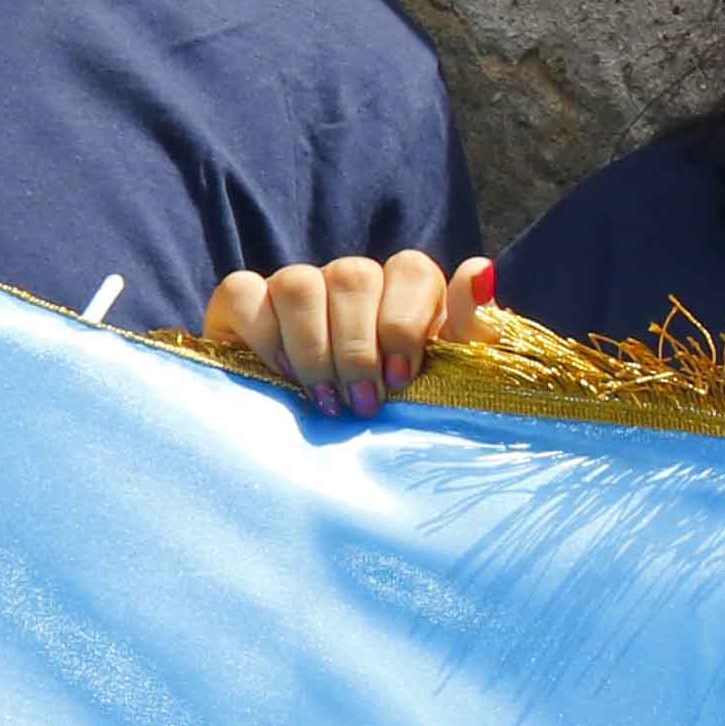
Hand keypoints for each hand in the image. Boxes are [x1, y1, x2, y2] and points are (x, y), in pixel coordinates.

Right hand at [205, 251, 492, 416]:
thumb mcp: (447, 379)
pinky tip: (283, 375)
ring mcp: (296, 286)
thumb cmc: (400, 412)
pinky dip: (264, 335)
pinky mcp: (243, 303)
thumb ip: (472, 329)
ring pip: (299, 283)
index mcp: (406, 290)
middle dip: (358, 349)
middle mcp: (351, 280)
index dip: (403, 323)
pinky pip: (245, 293)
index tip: (399, 379)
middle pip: (353, 276)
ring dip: (314, 348)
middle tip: (362, 405)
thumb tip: (481, 270)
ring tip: (326, 401)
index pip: (410, 269)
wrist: (331, 456)